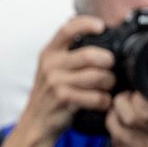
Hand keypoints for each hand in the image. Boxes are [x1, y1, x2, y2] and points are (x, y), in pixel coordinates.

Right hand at [20, 15, 116, 142]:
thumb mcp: (53, 68)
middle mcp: (51, 64)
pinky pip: (96, 97)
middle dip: (108, 62)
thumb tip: (96, 37)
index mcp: (49, 52)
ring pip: (97, 77)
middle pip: (90, 55)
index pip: (67, 29)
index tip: (101, 26)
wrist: (36, 122)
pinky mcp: (64, 99)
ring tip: (108, 88)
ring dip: (109, 84)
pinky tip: (103, 102)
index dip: (86, 24)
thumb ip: (69, 54)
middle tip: (111, 69)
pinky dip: (105, 101)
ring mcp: (56, 81)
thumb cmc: (51, 95)